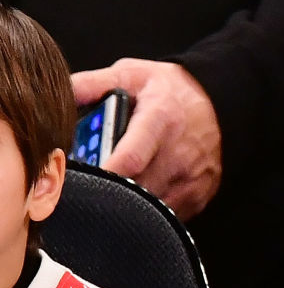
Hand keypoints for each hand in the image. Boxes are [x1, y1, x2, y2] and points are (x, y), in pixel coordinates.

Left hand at [71, 59, 223, 219]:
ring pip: (149, 206)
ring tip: (116, 184)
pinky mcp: (199, 194)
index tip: (81, 179)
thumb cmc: (171, 90)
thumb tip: (59, 95)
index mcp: (160, 119)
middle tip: (92, 182)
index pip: (130, 158)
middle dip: (109, 188)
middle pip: (136, 187)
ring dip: (127, 201)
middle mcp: (180, 153)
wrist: (221, 104)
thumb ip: (92, 84)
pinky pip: (165, 213)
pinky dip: (148, 208)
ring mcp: (193, 177)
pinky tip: (140, 190)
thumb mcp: (132, 74)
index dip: (103, 174)